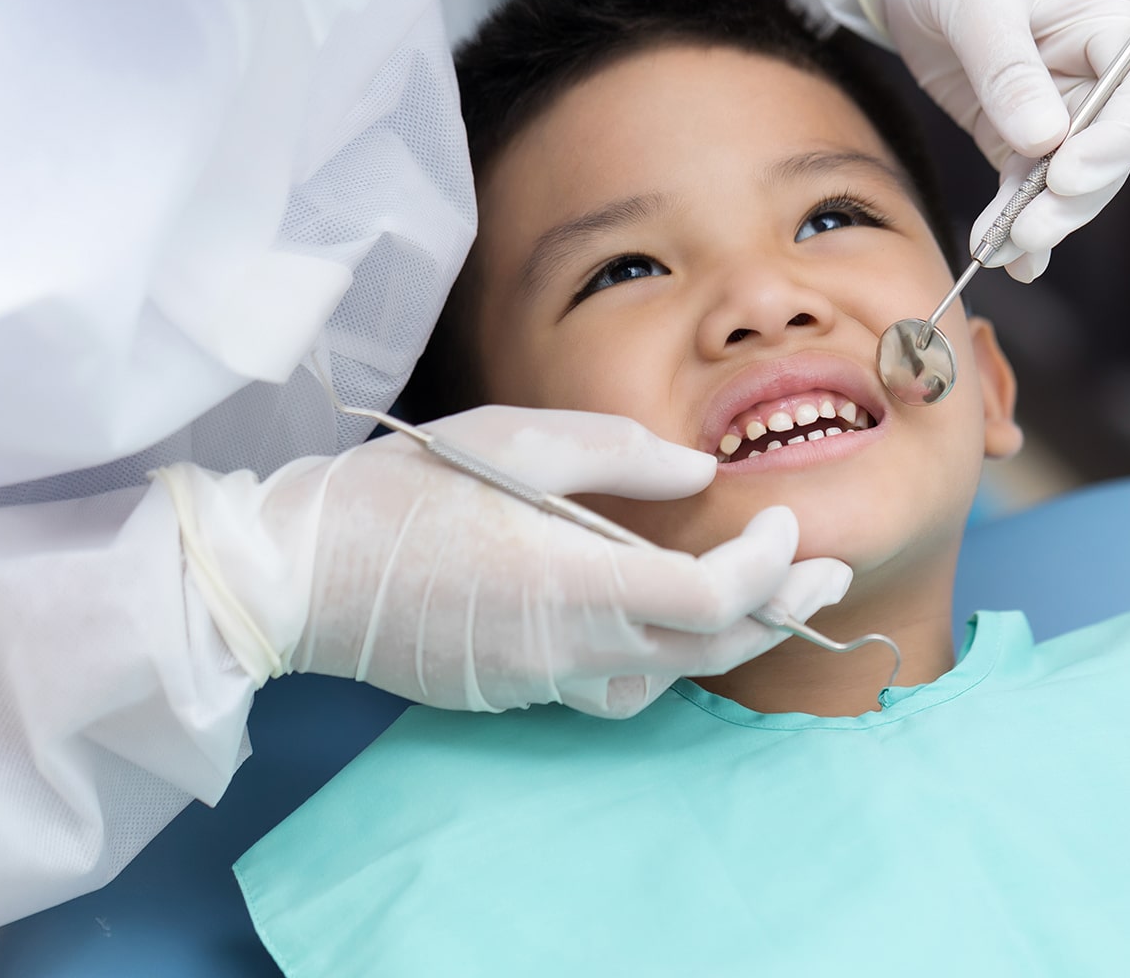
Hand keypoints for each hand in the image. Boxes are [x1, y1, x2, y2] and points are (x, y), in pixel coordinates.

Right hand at [155, 406, 849, 717]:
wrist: (299, 573)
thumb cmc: (402, 492)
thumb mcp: (514, 439)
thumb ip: (620, 456)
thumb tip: (700, 475)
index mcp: (572, 582)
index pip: (709, 602)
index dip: (768, 567)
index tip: (787, 521)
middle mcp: (568, 649)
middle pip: (709, 652)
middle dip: (784, 610)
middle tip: (830, 570)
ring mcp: (541, 680)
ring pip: (669, 681)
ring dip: (731, 640)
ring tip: (770, 593)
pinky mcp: (517, 690)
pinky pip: (617, 688)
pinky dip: (665, 657)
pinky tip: (671, 620)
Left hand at [872, 0, 1129, 281]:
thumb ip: (1007, 66)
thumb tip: (1043, 142)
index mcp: (1111, 17)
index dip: (1115, 141)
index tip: (1068, 174)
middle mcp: (1097, 68)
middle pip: (1109, 148)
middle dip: (1072, 196)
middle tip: (1030, 231)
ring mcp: (1058, 104)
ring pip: (1068, 178)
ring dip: (1039, 218)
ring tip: (1001, 250)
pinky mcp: (1016, 130)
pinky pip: (1027, 184)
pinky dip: (1015, 220)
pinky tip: (1003, 254)